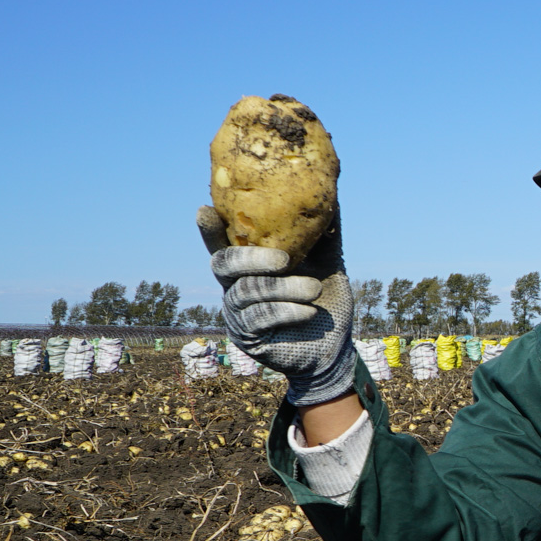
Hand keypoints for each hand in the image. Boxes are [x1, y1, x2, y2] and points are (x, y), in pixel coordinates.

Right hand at [198, 205, 355, 405]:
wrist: (335, 346)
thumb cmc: (326, 301)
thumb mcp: (328, 264)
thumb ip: (323, 234)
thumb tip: (332, 194)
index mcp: (250, 266)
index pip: (223, 244)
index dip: (210, 229)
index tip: (205, 208)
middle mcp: (236, 286)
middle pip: (222, 264)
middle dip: (250, 257)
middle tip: (284, 259)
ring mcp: (238, 313)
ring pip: (247, 291)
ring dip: (284, 288)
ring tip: (314, 288)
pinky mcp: (248, 337)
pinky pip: (260, 317)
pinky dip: (287, 311)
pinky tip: (310, 311)